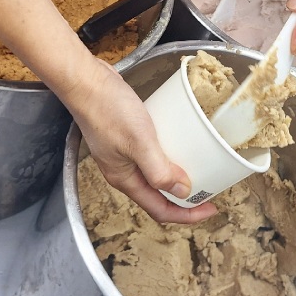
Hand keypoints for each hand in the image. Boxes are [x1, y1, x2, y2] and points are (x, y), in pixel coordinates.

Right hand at [66, 59, 218, 223]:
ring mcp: (124, 154)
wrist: (85, 82)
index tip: (210, 207)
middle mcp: (124, 171)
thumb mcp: (139, 142)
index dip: (186, 214)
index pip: (160, 210)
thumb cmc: (107, 110)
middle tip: (209, 191)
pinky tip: (179, 144)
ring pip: (155, 175)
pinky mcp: (126, 137)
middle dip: (184, 199)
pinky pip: (152, 155)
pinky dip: (168, 155)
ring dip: (176, 177)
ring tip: (198, 169)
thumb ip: (159, 171)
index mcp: (125, 179)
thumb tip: (183, 192)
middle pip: (158, 196)